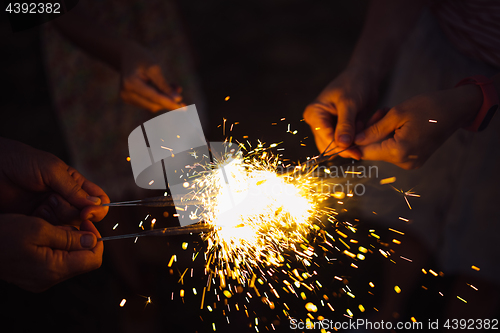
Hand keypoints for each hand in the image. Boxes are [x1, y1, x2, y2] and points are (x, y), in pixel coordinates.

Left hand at [0, 138, 108, 224]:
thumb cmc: (22, 161)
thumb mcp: (52, 170)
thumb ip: (74, 189)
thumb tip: (97, 205)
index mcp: (76, 184)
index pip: (99, 200)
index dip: (98, 208)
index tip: (87, 212)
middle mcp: (67, 199)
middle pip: (85, 216)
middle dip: (75, 214)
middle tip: (56, 203)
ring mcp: (52, 211)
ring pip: (69, 225)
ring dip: (59, 219)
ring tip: (42, 205)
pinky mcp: (37, 222)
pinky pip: (50, 231)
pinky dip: (48, 228)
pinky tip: (37, 216)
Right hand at [0, 214, 102, 291]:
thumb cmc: (3, 234)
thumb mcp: (39, 228)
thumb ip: (69, 237)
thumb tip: (92, 240)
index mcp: (54, 269)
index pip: (93, 259)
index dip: (96, 239)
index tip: (87, 222)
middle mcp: (49, 279)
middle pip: (83, 261)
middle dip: (82, 240)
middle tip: (69, 222)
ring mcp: (41, 280)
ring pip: (70, 261)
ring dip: (69, 243)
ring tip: (54, 228)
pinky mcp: (34, 277)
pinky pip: (56, 263)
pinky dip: (57, 248)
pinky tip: (45, 235)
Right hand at [120, 42, 184, 111]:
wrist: (126, 55)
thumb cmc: (142, 58)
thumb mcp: (154, 67)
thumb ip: (164, 85)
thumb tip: (177, 99)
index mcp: (131, 83)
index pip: (154, 98)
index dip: (169, 103)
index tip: (184, 108)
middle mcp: (126, 94)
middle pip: (153, 105)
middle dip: (168, 100)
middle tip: (179, 89)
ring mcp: (127, 98)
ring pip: (152, 106)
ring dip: (165, 99)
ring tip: (173, 85)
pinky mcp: (130, 100)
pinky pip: (149, 104)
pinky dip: (158, 98)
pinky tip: (162, 88)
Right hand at [303, 67, 378, 158]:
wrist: (365, 75)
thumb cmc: (354, 83)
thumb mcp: (349, 103)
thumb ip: (345, 125)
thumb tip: (342, 144)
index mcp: (314, 114)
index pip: (324, 137)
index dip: (339, 147)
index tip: (356, 152)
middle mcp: (318, 122)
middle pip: (329, 145)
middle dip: (347, 147)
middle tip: (363, 149)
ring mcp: (329, 126)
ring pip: (339, 145)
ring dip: (354, 142)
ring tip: (364, 127)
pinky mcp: (340, 128)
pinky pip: (348, 140)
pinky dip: (358, 138)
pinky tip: (365, 125)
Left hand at [354, 85, 482, 168]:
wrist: (456, 109)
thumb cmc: (427, 107)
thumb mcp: (396, 114)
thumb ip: (373, 130)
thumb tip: (354, 141)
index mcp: (399, 152)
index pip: (366, 152)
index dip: (353, 144)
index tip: (346, 133)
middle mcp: (404, 163)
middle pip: (374, 151)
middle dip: (370, 134)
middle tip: (378, 113)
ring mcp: (411, 163)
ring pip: (383, 150)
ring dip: (381, 133)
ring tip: (388, 114)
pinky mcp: (415, 160)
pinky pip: (394, 150)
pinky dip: (390, 137)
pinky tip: (397, 122)